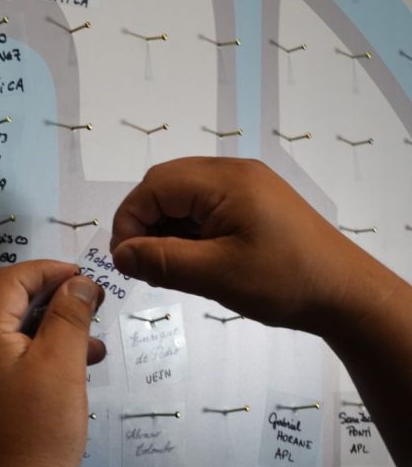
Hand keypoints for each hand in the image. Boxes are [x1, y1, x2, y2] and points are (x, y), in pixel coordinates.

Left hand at [0, 261, 104, 466]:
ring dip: (50, 328)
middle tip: (90, 303)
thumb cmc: (37, 430)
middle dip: (50, 298)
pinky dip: (38, 354)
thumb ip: (69, 317)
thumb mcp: (61, 366)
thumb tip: (78, 283)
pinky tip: (73, 367)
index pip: (8, 281)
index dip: (47, 271)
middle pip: (6, 305)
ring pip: (10, 334)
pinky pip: (8, 361)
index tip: (83, 277)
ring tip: (91, 340)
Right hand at [110, 157, 381, 332]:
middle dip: (145, 222)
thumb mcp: (216, 275)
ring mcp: (245, 186)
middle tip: (143, 265)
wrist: (347, 294)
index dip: (130, 220)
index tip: (126, 261)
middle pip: (165, 185)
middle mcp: (233, 172)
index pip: (154, 186)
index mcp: (225, 181)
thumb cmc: (284, 282)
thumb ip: (161, 261)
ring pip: (182, 196)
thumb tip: (119, 254)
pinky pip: (204, 206)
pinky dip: (187, 230)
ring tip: (167, 267)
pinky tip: (191, 259)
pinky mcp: (253, 203)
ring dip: (165, 228)